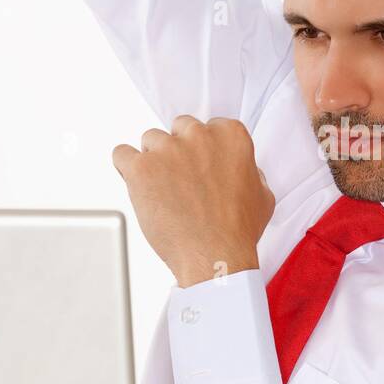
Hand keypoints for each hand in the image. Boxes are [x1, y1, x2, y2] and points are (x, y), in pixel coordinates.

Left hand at [111, 116, 274, 286]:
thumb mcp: (262, 195)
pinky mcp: (141, 167)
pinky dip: (125, 168)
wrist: (215, 256)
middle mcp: (199, 135)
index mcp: (230, 135)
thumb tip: (241, 168)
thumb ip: (249, 171)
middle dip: (178, 151)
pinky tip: (137, 184)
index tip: (200, 169)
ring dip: (154, 161)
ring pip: (150, 140)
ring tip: (162, 190)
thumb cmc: (238, 231)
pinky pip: (121, 154)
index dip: (202, 150)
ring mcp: (168, 149)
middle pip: (178, 129)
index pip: (207, 127)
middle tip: (181, 181)